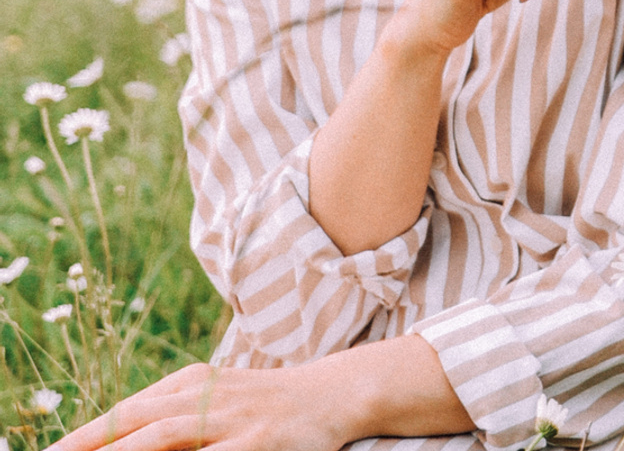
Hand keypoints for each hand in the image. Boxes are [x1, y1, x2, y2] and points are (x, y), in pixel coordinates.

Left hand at [49, 335, 468, 450]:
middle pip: (135, 425)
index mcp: (191, 383)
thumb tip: (111, 441)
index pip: (124, 413)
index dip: (83, 438)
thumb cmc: (264, 404)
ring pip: (164, 437)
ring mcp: (234, 419)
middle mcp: (208, 395)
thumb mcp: (215, 400)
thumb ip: (169, 417)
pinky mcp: (260, 443)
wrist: (337, 393)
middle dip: (90, 445)